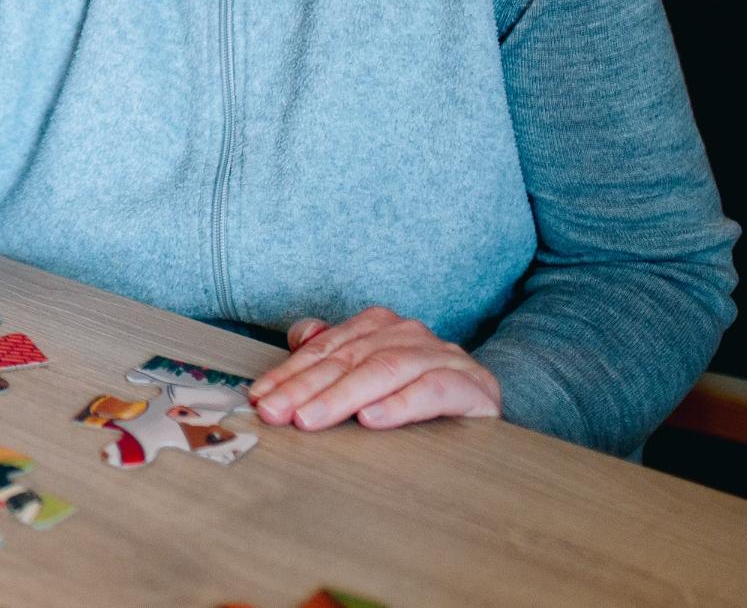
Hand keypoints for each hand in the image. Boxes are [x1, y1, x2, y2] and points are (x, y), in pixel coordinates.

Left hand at [248, 305, 501, 432]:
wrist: (487, 405)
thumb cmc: (420, 390)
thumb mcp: (371, 370)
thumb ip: (334, 351)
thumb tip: (299, 335)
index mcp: (380, 326)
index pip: (324, 349)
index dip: (289, 372)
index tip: (260, 396)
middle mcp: (409, 335)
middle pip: (348, 359)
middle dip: (305, 387)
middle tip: (275, 411)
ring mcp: (442, 358)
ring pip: (384, 370)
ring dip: (342, 396)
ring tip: (310, 417)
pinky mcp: (472, 387)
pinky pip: (432, 391)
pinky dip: (400, 404)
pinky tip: (372, 419)